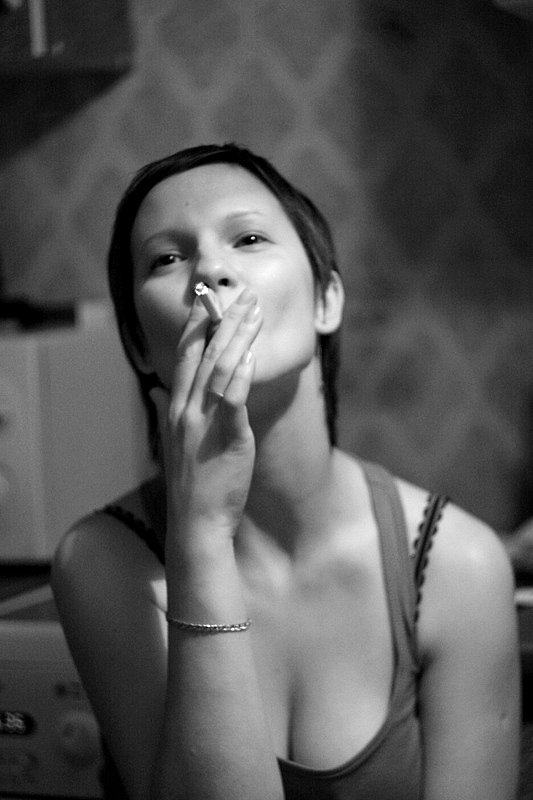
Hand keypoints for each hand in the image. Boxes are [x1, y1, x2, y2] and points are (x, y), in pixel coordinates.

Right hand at [150, 289, 262, 548]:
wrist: (196, 522)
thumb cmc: (191, 484)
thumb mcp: (173, 443)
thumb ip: (166, 412)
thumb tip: (156, 391)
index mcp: (175, 409)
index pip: (184, 356)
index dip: (197, 326)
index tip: (208, 301)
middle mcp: (184, 410)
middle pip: (203, 354)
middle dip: (223, 320)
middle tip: (242, 296)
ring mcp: (202, 423)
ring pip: (219, 368)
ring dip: (238, 336)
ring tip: (255, 312)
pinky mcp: (225, 437)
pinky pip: (231, 398)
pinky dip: (240, 373)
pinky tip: (250, 354)